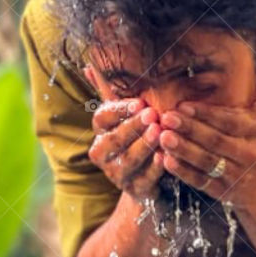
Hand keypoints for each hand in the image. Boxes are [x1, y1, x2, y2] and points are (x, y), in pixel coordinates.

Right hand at [83, 65, 165, 199]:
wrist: (147, 178)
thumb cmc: (137, 137)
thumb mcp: (126, 114)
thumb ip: (110, 92)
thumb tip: (90, 65)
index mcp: (100, 132)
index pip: (102, 118)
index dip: (119, 111)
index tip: (139, 103)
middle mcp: (103, 155)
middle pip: (113, 140)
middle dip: (133, 127)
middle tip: (152, 115)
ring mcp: (117, 175)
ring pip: (127, 160)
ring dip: (143, 146)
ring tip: (159, 132)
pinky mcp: (135, 191)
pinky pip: (144, 180)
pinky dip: (154, 170)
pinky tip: (165, 157)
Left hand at [154, 63, 255, 208]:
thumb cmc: (251, 141)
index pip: (233, 121)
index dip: (208, 115)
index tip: (185, 106)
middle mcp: (249, 153)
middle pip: (217, 141)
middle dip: (191, 130)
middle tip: (167, 118)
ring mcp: (235, 175)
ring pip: (208, 162)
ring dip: (183, 150)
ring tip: (162, 138)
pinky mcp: (221, 191)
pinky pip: (201, 182)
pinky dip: (182, 172)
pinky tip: (165, 161)